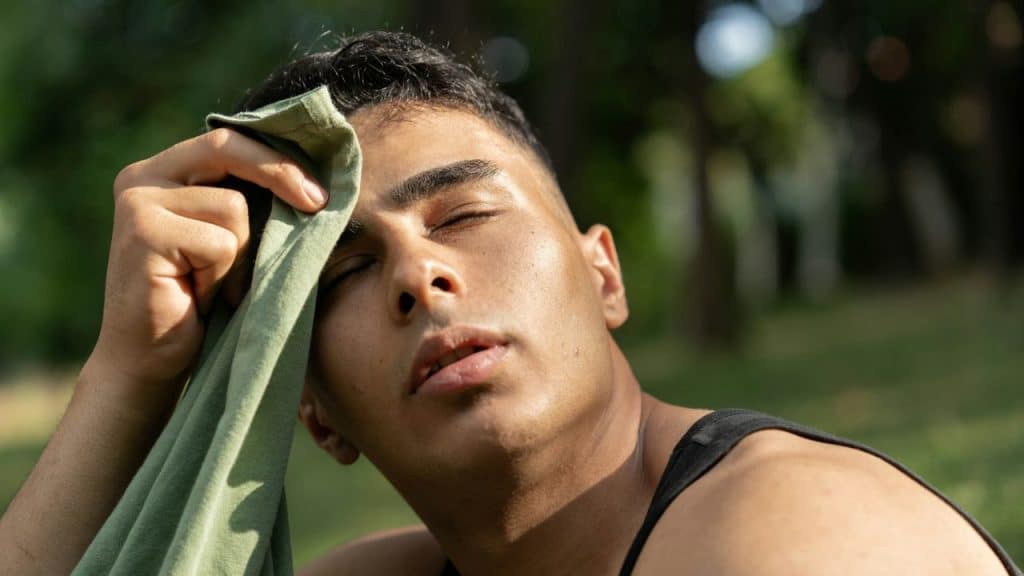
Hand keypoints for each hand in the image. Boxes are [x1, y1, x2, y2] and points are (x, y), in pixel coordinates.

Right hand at [85, 128, 327, 409]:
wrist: (150, 362)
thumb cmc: (201, 304)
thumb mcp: (231, 242)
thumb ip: (251, 204)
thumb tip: (316, 182)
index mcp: (164, 171)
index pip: (228, 140)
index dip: (278, 158)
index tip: (320, 191)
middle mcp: (144, 177)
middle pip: (227, 149)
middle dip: (280, 174)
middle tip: (318, 204)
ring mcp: (138, 203)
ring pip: (233, 208)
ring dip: (240, 256)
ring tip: (213, 285)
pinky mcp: (143, 233)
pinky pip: (220, 244)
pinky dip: (223, 277)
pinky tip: (198, 297)